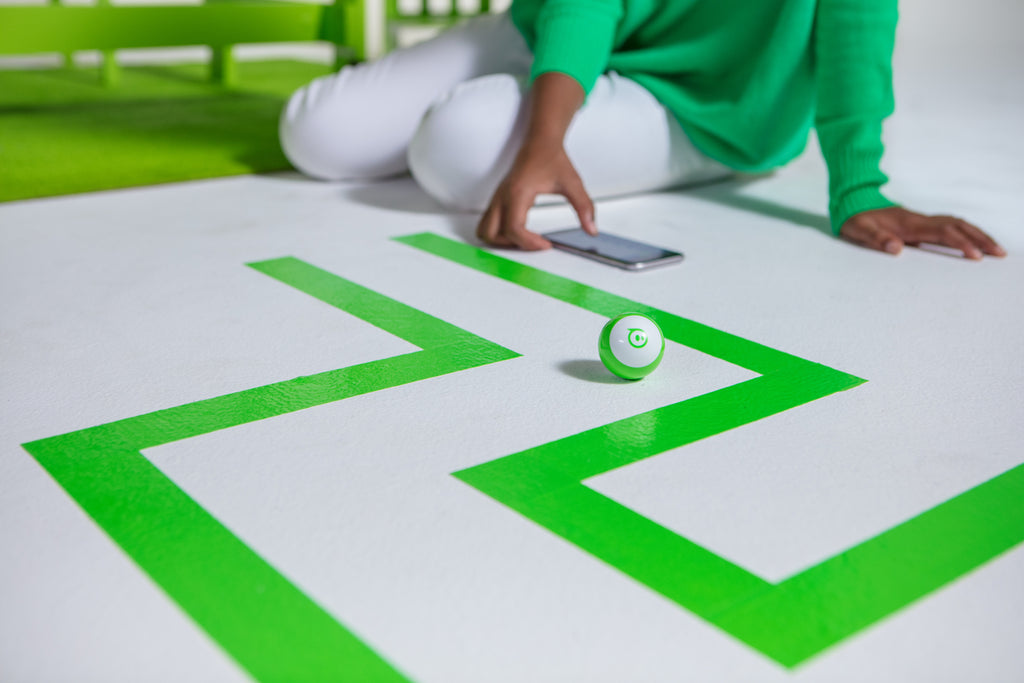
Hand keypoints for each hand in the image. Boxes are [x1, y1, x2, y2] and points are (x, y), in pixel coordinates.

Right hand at [476, 140, 596, 249]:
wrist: (541, 141)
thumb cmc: (551, 157)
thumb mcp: (572, 183)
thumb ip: (584, 207)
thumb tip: (591, 228)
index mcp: (518, 193)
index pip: (514, 229)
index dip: (528, 243)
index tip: (545, 244)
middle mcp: (503, 197)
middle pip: (492, 233)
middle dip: (511, 245)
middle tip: (533, 244)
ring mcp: (497, 198)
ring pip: (485, 230)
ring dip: (500, 241)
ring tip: (523, 241)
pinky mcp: (497, 199)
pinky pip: (488, 222)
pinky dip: (498, 233)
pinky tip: (518, 231)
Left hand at [840, 207, 1005, 259]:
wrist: (854, 203)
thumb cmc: (857, 219)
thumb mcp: (860, 230)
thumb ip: (876, 239)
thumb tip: (896, 249)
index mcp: (910, 224)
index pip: (943, 232)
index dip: (961, 243)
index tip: (976, 256)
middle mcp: (921, 220)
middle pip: (959, 226)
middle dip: (981, 239)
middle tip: (1000, 254)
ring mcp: (923, 221)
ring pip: (958, 224)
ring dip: (978, 235)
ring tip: (996, 250)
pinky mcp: (922, 224)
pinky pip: (951, 226)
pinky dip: (967, 233)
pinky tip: (976, 242)